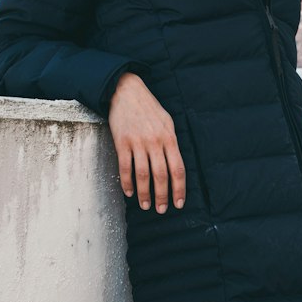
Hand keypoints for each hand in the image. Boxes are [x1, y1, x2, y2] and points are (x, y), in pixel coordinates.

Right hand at [108, 72, 185, 212]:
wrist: (126, 91)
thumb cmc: (149, 108)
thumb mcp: (167, 122)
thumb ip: (171, 143)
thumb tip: (174, 165)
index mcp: (169, 138)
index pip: (178, 169)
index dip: (179, 189)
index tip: (179, 203)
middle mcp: (155, 142)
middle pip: (161, 176)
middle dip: (162, 196)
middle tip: (161, 209)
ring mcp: (138, 142)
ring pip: (143, 175)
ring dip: (145, 193)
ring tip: (145, 205)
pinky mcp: (122, 142)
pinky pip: (125, 167)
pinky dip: (127, 183)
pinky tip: (130, 192)